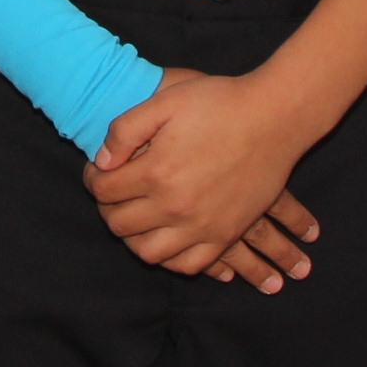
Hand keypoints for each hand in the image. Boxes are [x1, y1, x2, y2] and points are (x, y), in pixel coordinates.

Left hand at [85, 68, 328, 289]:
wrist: (275, 117)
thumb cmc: (219, 102)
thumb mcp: (165, 101)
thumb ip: (125, 130)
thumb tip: (102, 162)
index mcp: (157, 171)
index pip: (104, 191)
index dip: (92, 179)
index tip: (98, 170)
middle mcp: (176, 206)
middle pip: (120, 225)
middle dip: (107, 209)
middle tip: (112, 193)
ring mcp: (203, 225)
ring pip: (149, 253)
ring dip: (133, 238)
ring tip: (135, 217)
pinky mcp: (227, 233)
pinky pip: (190, 265)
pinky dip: (171, 260)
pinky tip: (166, 240)